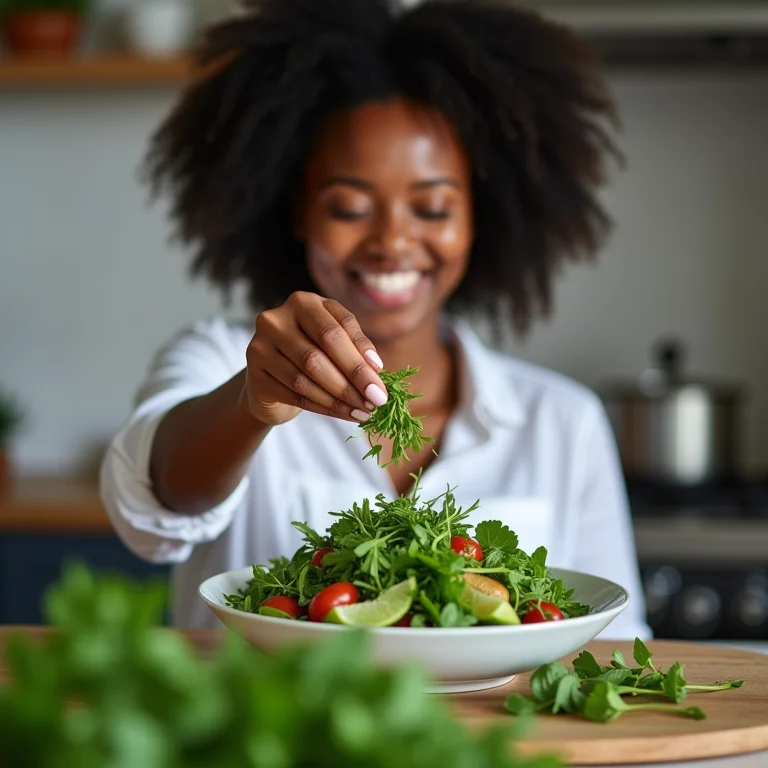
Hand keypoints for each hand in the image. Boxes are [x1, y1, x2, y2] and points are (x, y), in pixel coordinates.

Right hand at [244, 291, 387, 425]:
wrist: (273, 377)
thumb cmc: (312, 353)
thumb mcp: (334, 341)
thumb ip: (354, 348)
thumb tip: (376, 371)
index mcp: (302, 302)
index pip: (336, 329)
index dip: (361, 357)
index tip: (380, 381)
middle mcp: (276, 319)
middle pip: (319, 353)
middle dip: (352, 380)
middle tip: (375, 401)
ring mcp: (259, 346)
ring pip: (306, 377)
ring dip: (339, 398)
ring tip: (363, 410)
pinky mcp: (254, 375)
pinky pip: (294, 394)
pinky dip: (324, 407)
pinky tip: (343, 413)